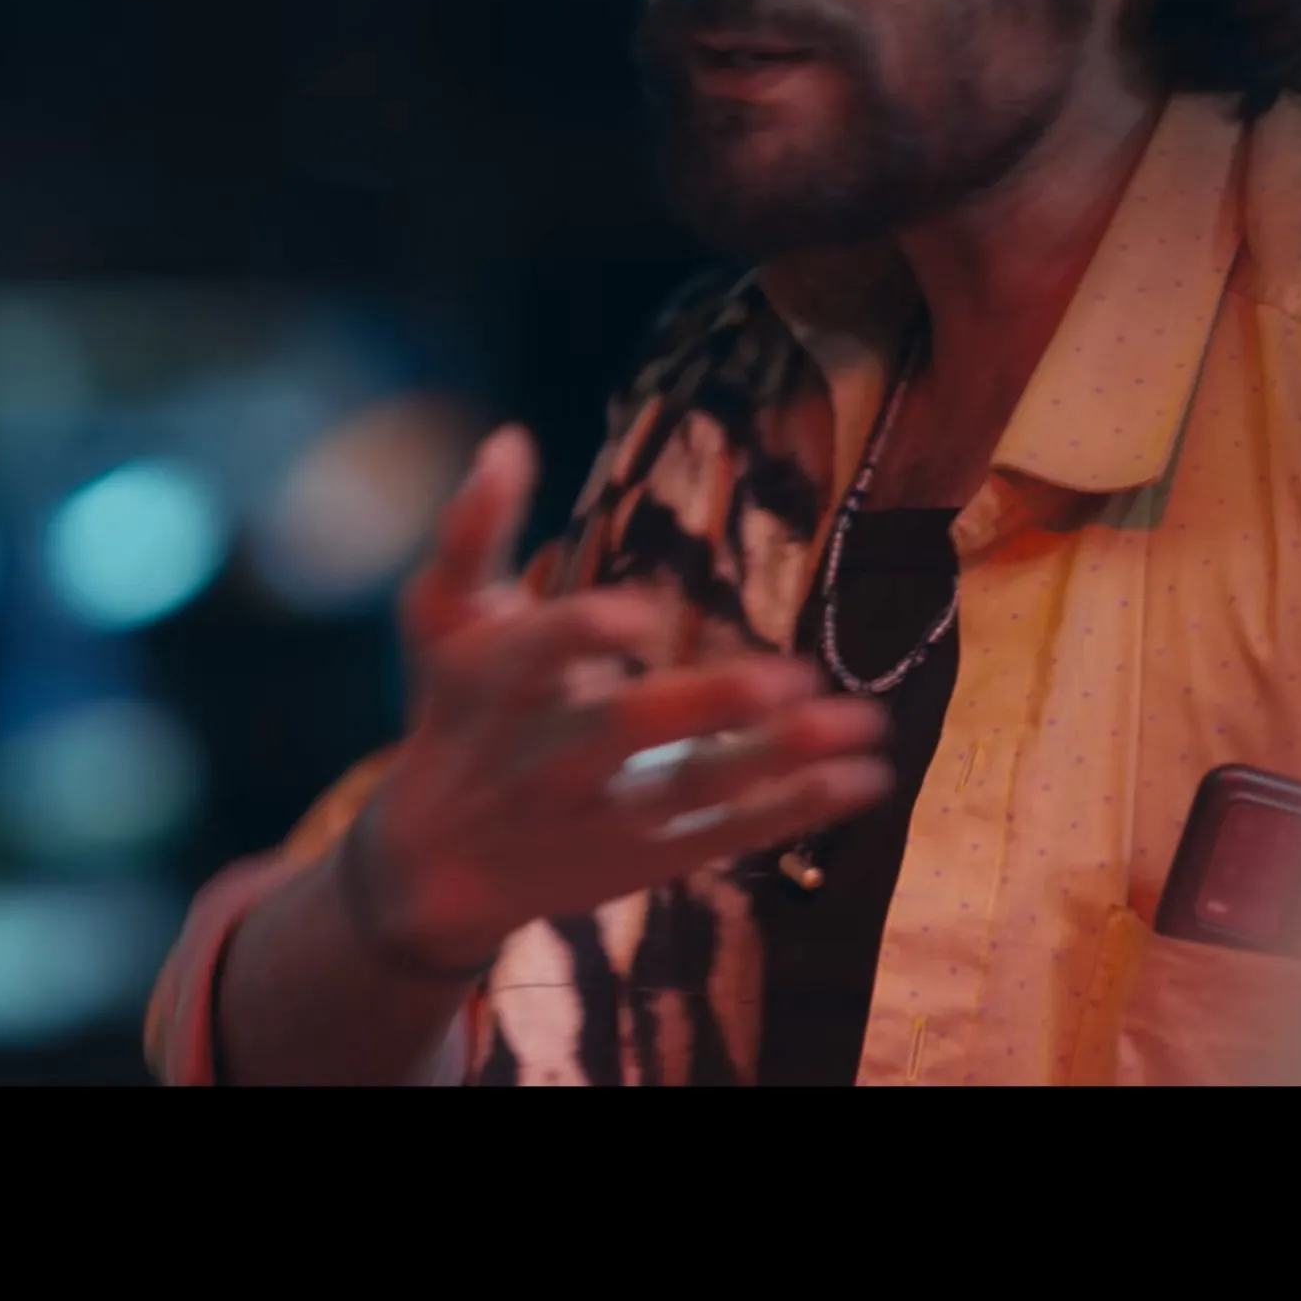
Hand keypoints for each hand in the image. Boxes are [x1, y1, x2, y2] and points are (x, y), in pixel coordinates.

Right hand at [345, 426, 895, 972]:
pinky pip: (725, 835)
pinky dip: (796, 809)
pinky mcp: (645, 858)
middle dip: (702, 706)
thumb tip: (509, 439)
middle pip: (623, 731)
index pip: (533, 656)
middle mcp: (546, 757)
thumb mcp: (440, 624)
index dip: (581, 635)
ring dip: (779, 756)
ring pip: (692, 787)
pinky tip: (865, 777)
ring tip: (861, 722)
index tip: (638, 613)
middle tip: (785, 676)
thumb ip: (472, 533)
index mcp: (495, 686)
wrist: (436, 862)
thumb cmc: (453, 713)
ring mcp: (600, 814)